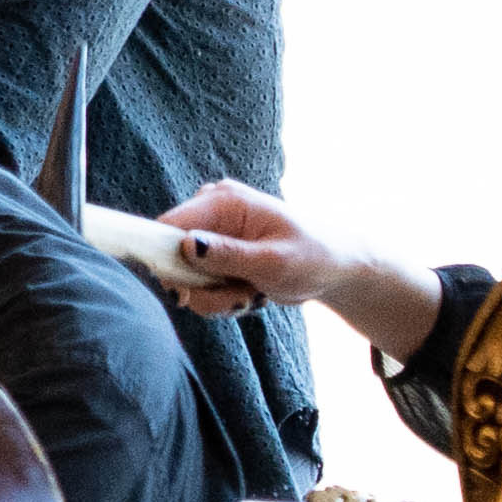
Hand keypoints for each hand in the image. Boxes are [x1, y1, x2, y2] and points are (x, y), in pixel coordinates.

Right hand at [155, 181, 437, 352]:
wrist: (335, 268)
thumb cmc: (313, 258)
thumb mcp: (272, 262)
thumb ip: (228, 255)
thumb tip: (185, 246)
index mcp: (223, 201)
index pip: (168, 226)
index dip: (166, 262)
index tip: (187, 294)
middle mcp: (211, 209)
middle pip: (172, 257)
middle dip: (203, 288)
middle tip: (241, 300)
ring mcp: (211, 230)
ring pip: (185, 277)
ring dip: (216, 297)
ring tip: (251, 296)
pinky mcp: (214, 250)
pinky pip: (198, 282)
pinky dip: (220, 296)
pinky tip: (248, 293)